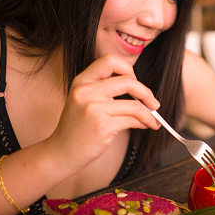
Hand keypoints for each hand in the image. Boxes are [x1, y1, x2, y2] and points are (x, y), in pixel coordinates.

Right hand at [43, 54, 160, 173]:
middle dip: (146, 92)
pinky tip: (146, 126)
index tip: (135, 81)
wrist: (61, 153)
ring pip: (134, 105)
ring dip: (149, 114)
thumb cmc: (77, 127)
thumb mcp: (83, 99)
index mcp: (81, 81)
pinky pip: (132, 120)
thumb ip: (103, 88)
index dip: (128, 69)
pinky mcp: (102, 126)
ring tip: (153, 120)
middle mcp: (85, 92)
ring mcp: (93, 109)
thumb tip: (139, 86)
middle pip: (128, 80)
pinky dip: (145, 123)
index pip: (110, 60)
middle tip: (153, 103)